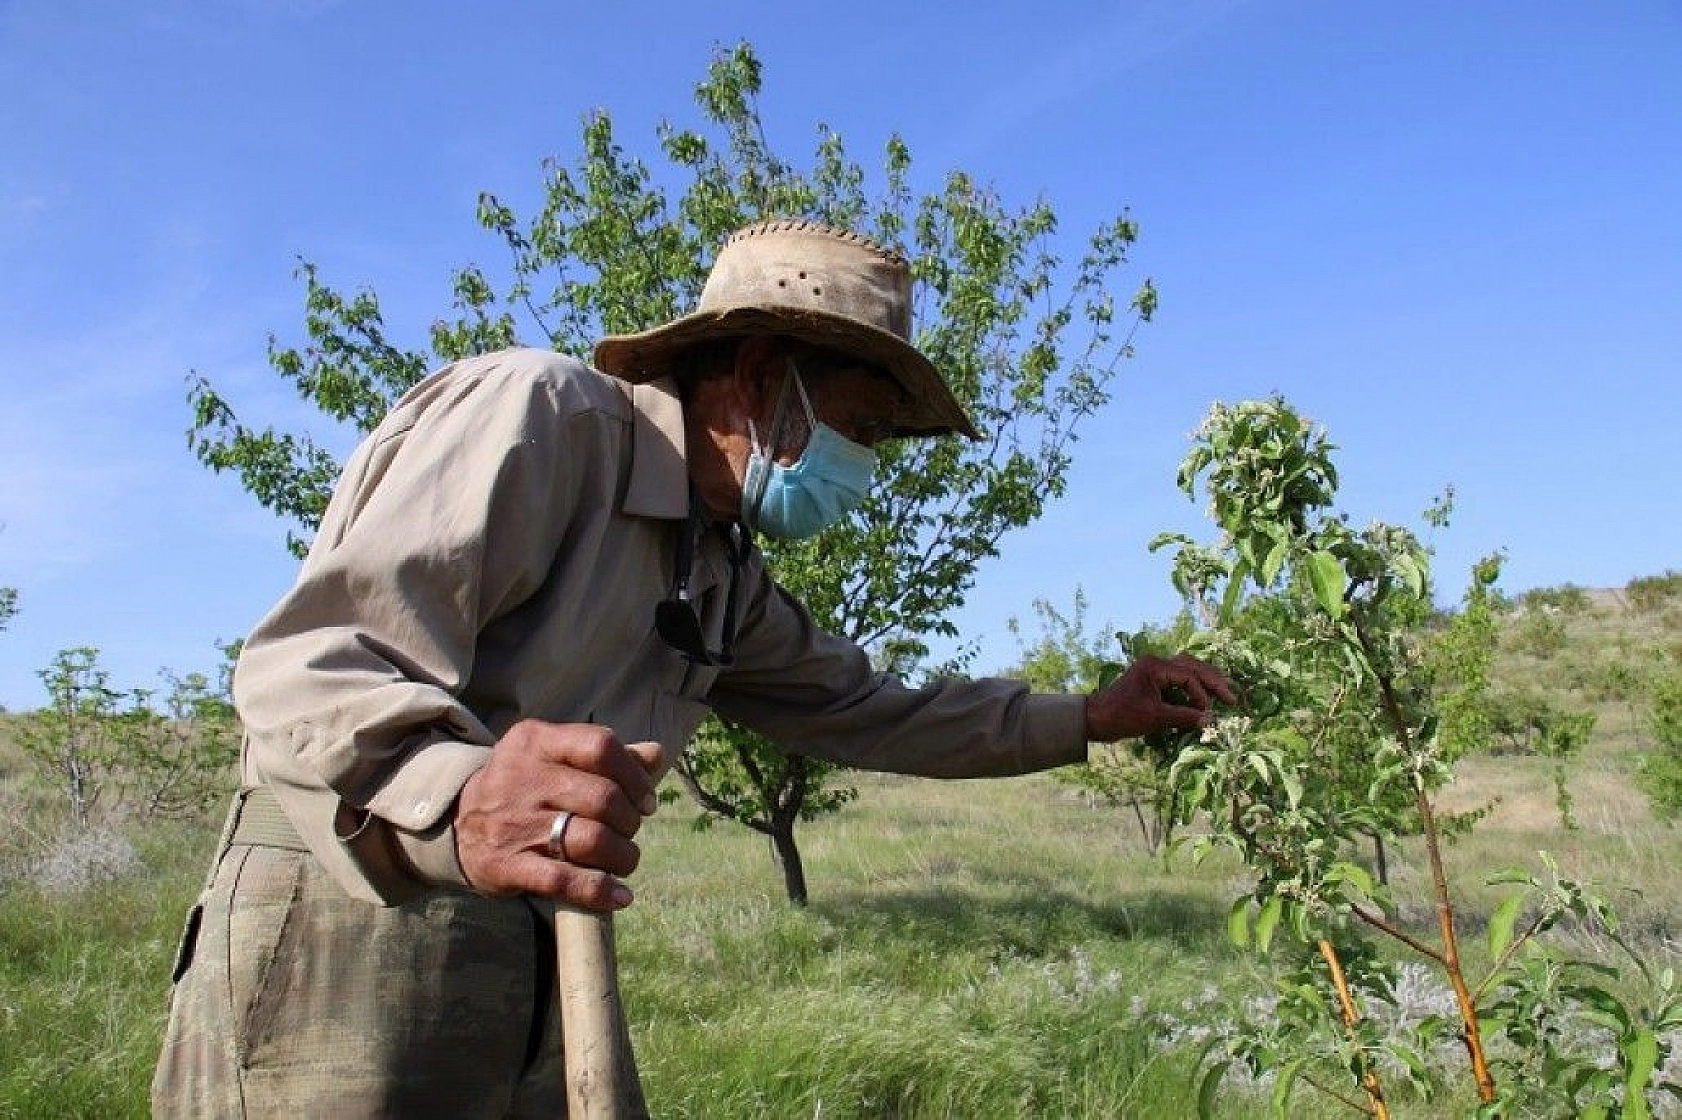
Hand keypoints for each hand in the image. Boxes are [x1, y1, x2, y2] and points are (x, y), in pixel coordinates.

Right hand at [454, 720, 663, 911]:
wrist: (457, 823)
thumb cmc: (524, 786)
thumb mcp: (553, 757)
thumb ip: (604, 755)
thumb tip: (656, 754)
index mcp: (536, 741)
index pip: (601, 746)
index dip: (635, 776)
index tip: (645, 801)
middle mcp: (522, 777)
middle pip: (603, 798)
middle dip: (630, 822)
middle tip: (629, 832)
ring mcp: (513, 823)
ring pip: (591, 840)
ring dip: (623, 857)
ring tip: (625, 861)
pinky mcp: (506, 865)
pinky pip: (564, 881)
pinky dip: (600, 891)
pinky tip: (619, 897)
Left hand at [1085, 654, 1236, 740]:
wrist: (1095, 719)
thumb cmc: (1121, 716)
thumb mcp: (1155, 717)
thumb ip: (1184, 717)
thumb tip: (1211, 721)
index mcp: (1155, 666)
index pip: (1188, 676)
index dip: (1201, 695)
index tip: (1208, 713)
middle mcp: (1156, 663)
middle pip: (1192, 666)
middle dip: (1213, 681)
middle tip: (1232, 697)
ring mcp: (1155, 670)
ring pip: (1188, 670)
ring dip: (1205, 681)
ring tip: (1224, 692)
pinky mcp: (1153, 681)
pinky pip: (1179, 679)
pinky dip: (1193, 687)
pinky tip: (1205, 697)